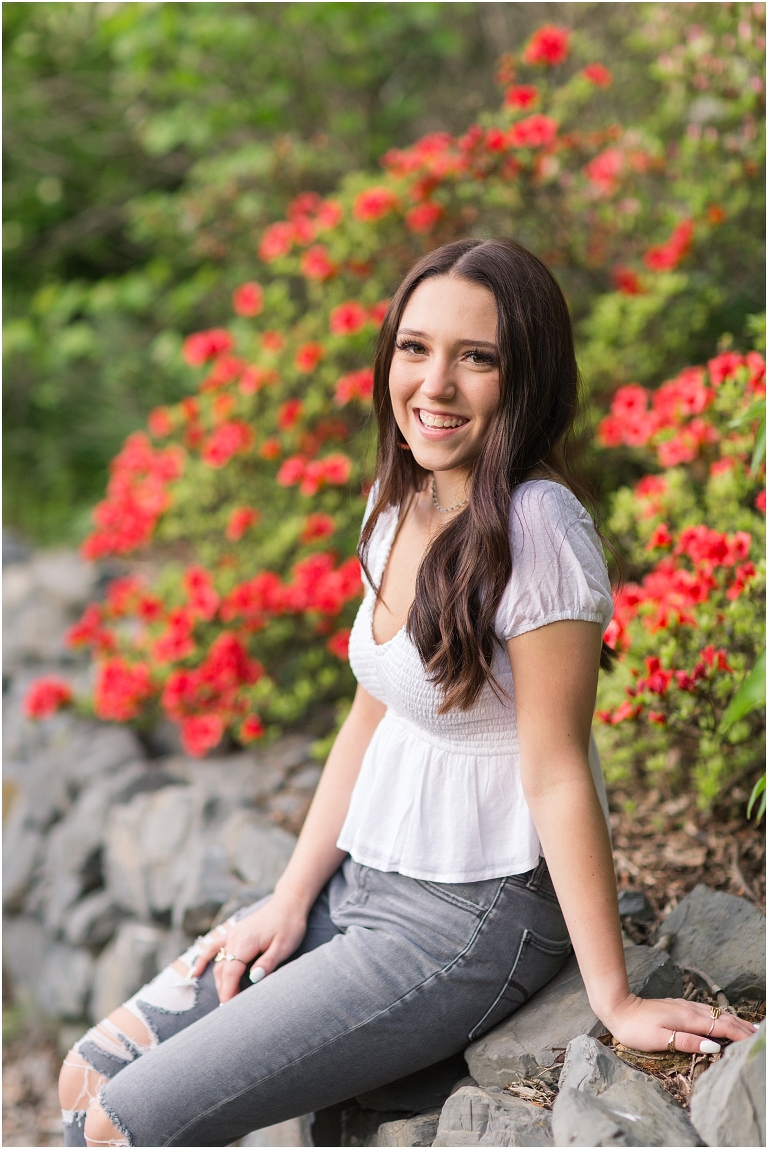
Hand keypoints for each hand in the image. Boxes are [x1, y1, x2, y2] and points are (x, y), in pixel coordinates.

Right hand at [190, 891, 307, 1003]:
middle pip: (223, 970)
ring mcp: (232, 935)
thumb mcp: (284, 946)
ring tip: (226, 1001)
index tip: (228, 1009)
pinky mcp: (234, 933)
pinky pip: (214, 948)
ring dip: (220, 982)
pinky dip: (203, 960)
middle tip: (231, 1012)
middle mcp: (234, 938)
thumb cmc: (289, 925)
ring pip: (219, 963)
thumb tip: (253, 979)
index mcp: (245, 941)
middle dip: (225, 991)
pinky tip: (195, 972)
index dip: (228, 992)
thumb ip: (268, 963)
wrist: (289, 903)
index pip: (231, 972)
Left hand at [601, 993, 758, 1053]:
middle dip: (740, 1026)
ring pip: (713, 1012)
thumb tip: (713, 1046)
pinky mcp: (677, 1006)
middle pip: (720, 1017)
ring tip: (746, 1028)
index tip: (754, 1040)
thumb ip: (687, 1041)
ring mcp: (683, 1006)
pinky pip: (705, 1010)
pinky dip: (718, 1016)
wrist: (618, 1007)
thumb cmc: (636, 1028)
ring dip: (731, 1020)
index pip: (720, 1026)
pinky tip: (719, 1019)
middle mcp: (688, 1009)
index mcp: (687, 1018)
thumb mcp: (660, 1039)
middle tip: (757, 1034)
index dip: (738, 1033)